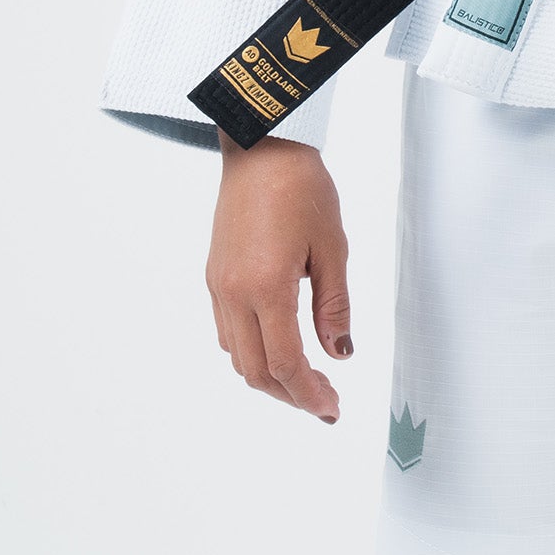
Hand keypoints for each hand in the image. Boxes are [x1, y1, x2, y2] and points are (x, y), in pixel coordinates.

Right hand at [206, 130, 352, 420]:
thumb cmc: (300, 185)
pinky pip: (227, 330)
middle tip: (323, 402)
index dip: (309, 394)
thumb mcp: (332, 246)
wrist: (262, 144)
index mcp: (266, 287)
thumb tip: (339, 352)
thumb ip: (334, 305)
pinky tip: (278, 344)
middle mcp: (233, 293)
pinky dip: (251, 350)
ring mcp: (218, 285)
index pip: (286, 363)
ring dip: (269, 376)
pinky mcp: (214, 274)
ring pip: (237, 355)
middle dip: (289, 395)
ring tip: (305, 378)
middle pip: (255, 371)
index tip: (331, 409)